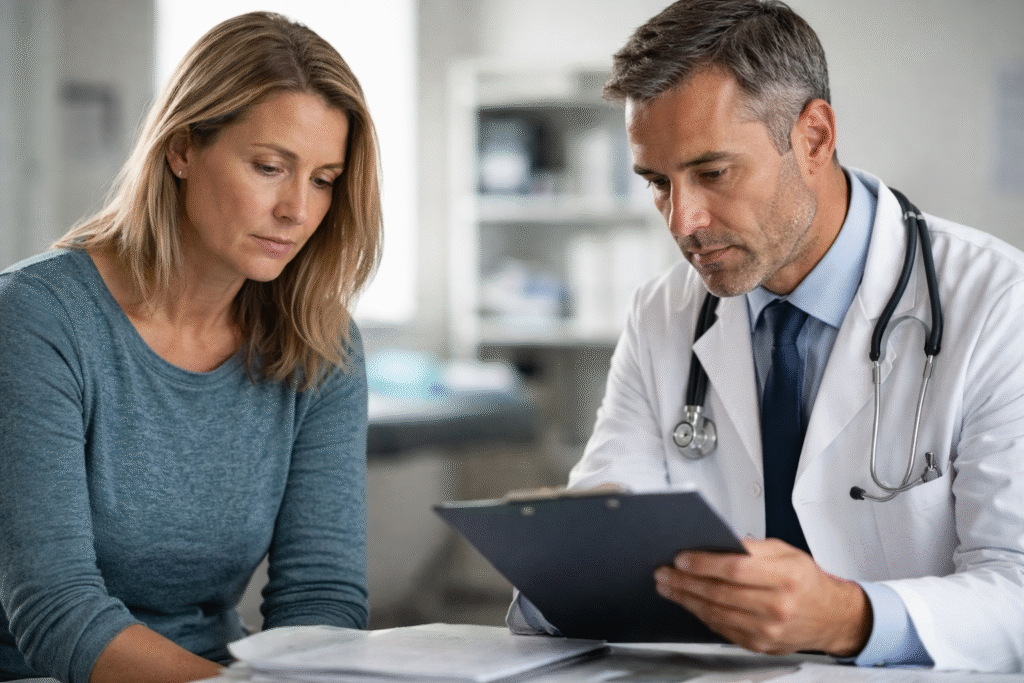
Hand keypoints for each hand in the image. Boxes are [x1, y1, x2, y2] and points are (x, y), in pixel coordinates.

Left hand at [654, 538, 870, 656]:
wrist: (831, 617)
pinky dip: (701, 614)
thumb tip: (718, 542)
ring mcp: (768, 629)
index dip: (704, 564)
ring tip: (668, 586)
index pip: (735, 569)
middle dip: (685, 581)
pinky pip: (721, 628)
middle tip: (664, 572)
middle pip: (720, 593)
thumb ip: (753, 547)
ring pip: (716, 613)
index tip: (681, 558)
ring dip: (686, 599)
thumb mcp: (786, 552)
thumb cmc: (807, 581)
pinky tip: (689, 602)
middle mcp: (777, 606)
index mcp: (785, 577)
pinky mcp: (759, 644)